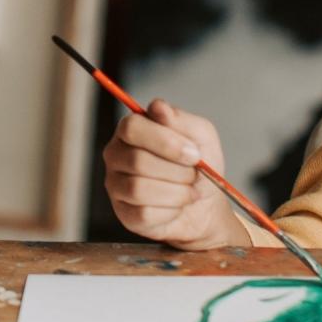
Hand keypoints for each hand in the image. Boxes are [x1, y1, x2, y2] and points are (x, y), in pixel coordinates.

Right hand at [102, 99, 243, 248]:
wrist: (205, 203)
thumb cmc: (199, 165)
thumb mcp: (201, 136)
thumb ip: (180, 119)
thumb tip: (158, 107)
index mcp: (131, 130)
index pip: (132, 128)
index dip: (164, 141)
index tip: (194, 154)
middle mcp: (117, 155)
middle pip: (137, 161)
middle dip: (177, 172)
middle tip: (195, 176)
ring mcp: (117, 185)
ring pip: (139, 189)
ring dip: (176, 193)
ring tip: (189, 191)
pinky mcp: (125, 213)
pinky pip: (143, 214)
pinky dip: (170, 211)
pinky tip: (177, 207)